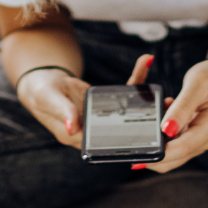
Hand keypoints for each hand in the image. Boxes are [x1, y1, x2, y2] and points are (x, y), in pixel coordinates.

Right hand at [16, 53, 158, 150]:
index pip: (107, 145)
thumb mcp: (49, 99)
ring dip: (147, 105)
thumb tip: (74, 128)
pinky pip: (125, 96)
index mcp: (79, 138)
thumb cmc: (41, 93)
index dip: (127, 143)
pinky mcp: (107, 106)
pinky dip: (135, 82)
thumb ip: (62, 112)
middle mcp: (94, 132)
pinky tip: (146, 62)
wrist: (42, 83)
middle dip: (146, 125)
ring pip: (129, 114)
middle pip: (124, 131)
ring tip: (164, 96)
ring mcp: (102, 120)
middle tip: (166, 113)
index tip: (148, 135)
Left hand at [140, 54, 207, 174]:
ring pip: (171, 156)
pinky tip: (159, 117)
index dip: (161, 152)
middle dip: (152, 153)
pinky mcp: (193, 140)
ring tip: (150, 117)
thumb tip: (166, 130)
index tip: (139, 150)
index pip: (183, 147)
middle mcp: (207, 139)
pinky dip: (161, 137)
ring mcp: (201, 142)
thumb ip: (182, 106)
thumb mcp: (199, 83)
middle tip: (129, 144)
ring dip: (156, 144)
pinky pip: (173, 147)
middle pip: (174, 159)